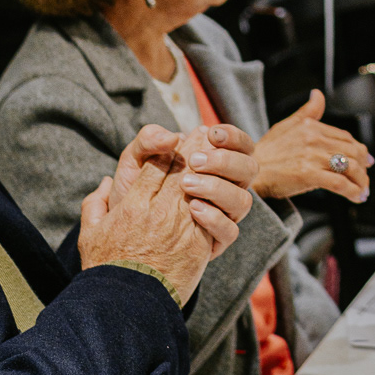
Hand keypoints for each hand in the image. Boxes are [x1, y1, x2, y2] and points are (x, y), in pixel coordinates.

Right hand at [79, 134, 230, 303]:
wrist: (128, 305)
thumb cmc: (106, 271)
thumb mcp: (90, 236)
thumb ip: (95, 206)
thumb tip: (104, 183)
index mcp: (131, 207)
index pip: (153, 168)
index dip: (167, 150)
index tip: (177, 137)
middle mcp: (157, 212)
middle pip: (179, 171)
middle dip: (192, 149)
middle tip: (202, 133)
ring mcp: (180, 227)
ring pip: (198, 187)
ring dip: (208, 167)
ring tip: (216, 151)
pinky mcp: (197, 244)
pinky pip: (213, 213)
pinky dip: (218, 197)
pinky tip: (224, 185)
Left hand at [109, 122, 256, 234]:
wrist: (125, 234)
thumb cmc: (134, 192)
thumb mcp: (135, 161)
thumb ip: (149, 141)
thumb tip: (173, 137)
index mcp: (217, 164)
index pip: (242, 145)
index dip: (233, 137)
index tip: (210, 133)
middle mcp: (226, 187)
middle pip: (249, 169)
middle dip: (225, 161)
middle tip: (196, 160)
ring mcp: (224, 215)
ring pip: (243, 200)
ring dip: (218, 188)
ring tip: (187, 185)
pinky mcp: (216, 240)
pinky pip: (230, 231)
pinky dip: (214, 218)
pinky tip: (193, 208)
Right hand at [252, 89, 371, 202]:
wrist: (247, 172)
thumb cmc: (267, 152)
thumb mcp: (286, 126)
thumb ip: (307, 112)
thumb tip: (318, 94)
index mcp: (311, 126)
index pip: (345, 137)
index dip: (359, 149)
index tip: (366, 160)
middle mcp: (314, 139)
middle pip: (352, 151)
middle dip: (363, 167)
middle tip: (365, 178)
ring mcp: (311, 156)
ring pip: (350, 167)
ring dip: (361, 181)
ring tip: (362, 191)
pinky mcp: (308, 174)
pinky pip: (339, 183)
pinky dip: (352, 191)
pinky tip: (355, 197)